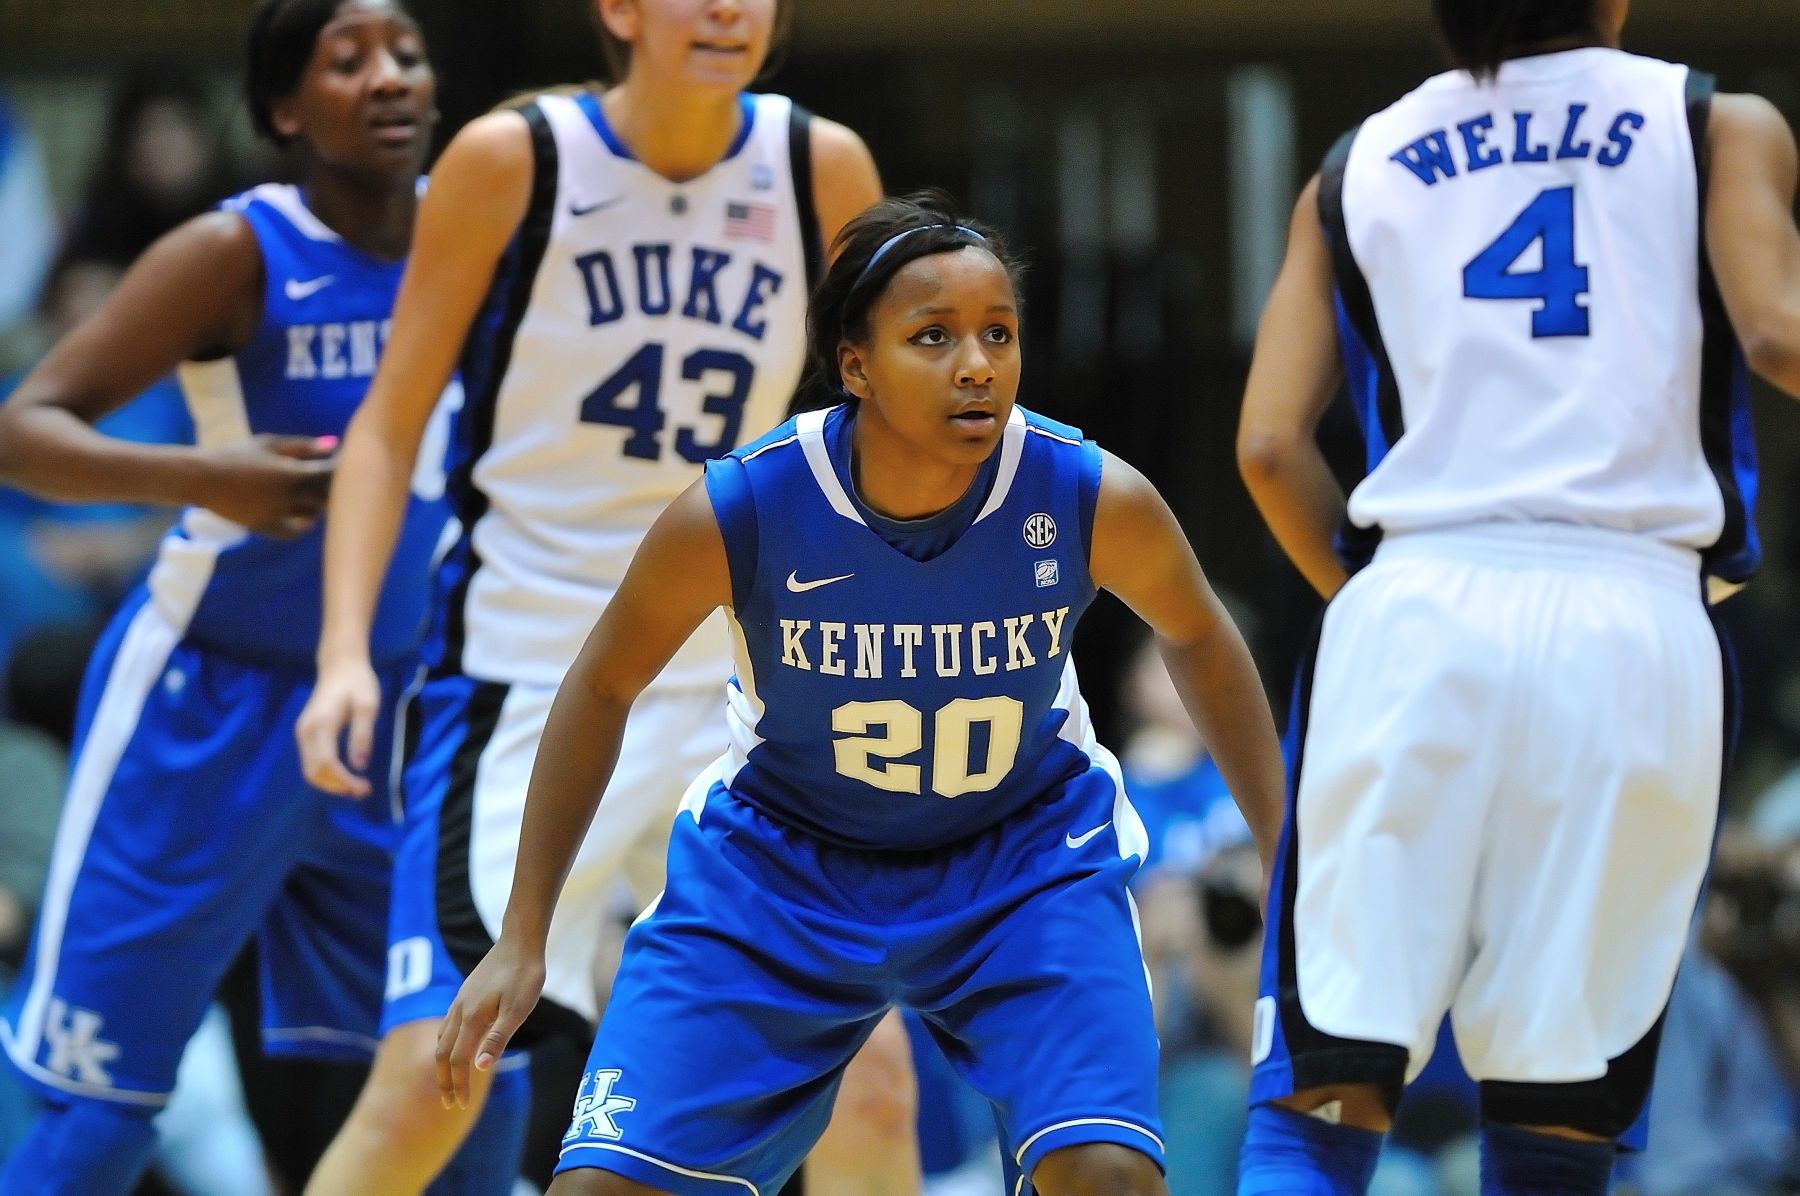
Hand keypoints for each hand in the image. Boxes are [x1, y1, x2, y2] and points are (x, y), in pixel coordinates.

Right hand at [194, 433, 336, 538]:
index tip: (345, 461)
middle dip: (334, 488)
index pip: (330, 474)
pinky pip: (293, 532)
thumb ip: (302, 446)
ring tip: (317, 493)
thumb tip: (334, 444)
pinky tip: (305, 517)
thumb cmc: (235, 454)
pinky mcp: (264, 527)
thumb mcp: (268, 444)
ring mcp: (276, 515)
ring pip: (313, 515)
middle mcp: (287, 497)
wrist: (200, 477)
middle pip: (327, 498)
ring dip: (320, 506)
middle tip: (333, 478)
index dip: (342, 468)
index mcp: (290, 473)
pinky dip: (303, 526)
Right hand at [296, 656, 381, 797]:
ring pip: (310, 770)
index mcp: (321, 725)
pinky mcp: (305, 734)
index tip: (364, 788)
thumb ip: (362, 735)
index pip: (328, 764)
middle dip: (337, 787)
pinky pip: (311, 762)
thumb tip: (360, 766)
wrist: (340, 665)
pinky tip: (345, 775)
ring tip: (356, 786)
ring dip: (331, 783)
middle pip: (315, 772)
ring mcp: (302, 733)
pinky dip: (326, 774)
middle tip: (363, 790)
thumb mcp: (368, 706)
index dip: (344, 782)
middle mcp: (306, 732)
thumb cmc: (357, 683)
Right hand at [437, 938, 544, 1108]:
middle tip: (449, 1104)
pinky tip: (456, 1047)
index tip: (462, 1105)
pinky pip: (447, 1025)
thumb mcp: (518, 1010)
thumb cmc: (524, 976)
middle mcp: (460, 1011)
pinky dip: (447, 1045)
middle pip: (443, 1054)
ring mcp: (460, 1001)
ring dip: (444, 1064)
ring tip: (450, 1081)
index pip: (459, 1061)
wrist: (521, 942)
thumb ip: (498, 1038)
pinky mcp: (464, 995)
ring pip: (442, 1039)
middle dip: (445, 1081)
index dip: (459, 1085)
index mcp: (472, 1018)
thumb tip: (479, 1068)